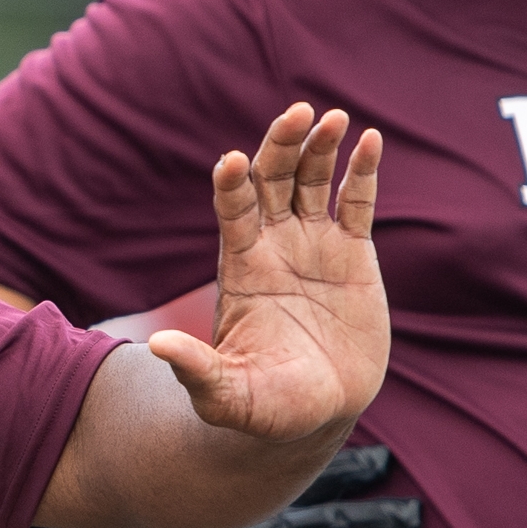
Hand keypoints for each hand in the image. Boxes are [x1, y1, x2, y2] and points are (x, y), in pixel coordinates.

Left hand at [149, 104, 385, 446]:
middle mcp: (274, 246)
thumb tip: (156, 346)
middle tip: (297, 113)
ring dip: (320, 146)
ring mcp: (313, 245)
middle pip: (273, 180)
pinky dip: (362, 170)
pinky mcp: (353, 254)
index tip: (231, 162)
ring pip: (313, 181)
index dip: (231, 186)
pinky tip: (370, 140)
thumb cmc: (263, 407)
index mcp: (241, 269)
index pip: (232, 212)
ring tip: (332, 118)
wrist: (316, 413)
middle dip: (281, 145)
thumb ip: (197, 369)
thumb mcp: (226, 395)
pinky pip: (357, 202)